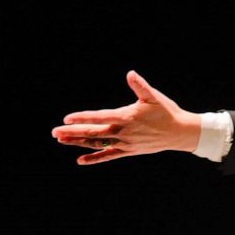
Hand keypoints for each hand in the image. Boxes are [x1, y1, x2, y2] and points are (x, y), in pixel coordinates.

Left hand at [51, 70, 199, 165]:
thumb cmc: (166, 111)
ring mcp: (125, 144)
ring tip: (61, 140)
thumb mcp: (153, 96)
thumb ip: (140, 86)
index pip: (100, 118)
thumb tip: (130, 74)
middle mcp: (123, 132)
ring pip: (97, 144)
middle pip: (93, 133)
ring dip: (78, 142)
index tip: (67, 119)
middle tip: (54, 132)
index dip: (83, 118)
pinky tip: (80, 160)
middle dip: (73, 132)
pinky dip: (94, 158)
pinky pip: (108, 156)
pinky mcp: (128, 151)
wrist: (180, 133)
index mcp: (127, 117)